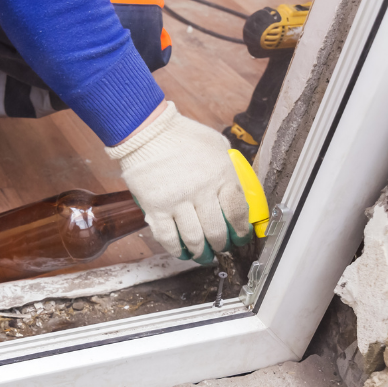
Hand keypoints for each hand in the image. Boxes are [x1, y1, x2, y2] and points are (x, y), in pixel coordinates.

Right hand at [106, 101, 251, 263]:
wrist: (146, 131)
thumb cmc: (180, 134)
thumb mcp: (215, 144)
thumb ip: (226, 165)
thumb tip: (234, 184)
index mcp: (221, 175)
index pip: (237, 212)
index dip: (240, 230)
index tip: (240, 237)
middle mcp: (202, 191)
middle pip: (217, 230)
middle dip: (221, 244)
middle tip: (220, 247)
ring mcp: (178, 201)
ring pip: (194, 239)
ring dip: (201, 252)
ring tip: (203, 255)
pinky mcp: (156, 207)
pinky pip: (168, 237)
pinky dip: (176, 249)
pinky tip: (181, 252)